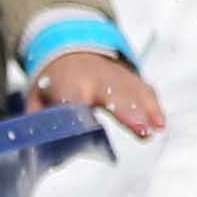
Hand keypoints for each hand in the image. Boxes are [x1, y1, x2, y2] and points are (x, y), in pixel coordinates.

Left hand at [35, 47, 164, 135]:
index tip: (92, 132)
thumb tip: (40, 147)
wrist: (69, 49)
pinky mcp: (128, 78)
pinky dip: (152, 103)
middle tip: (140, 129)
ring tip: (156, 126)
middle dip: (127, 112)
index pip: (75, 102)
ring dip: (146, 109)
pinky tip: (159, 120)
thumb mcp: (37, 98)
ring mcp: (113, 77)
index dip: (84, 117)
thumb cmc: (54, 81)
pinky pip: (143, 88)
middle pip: (113, 97)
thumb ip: (39, 122)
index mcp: (68, 86)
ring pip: (132, 92)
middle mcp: (93, 80)